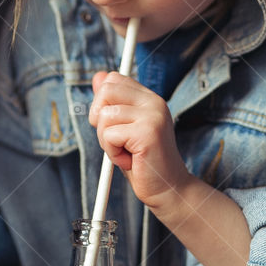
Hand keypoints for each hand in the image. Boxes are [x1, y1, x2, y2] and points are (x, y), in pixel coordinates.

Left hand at [89, 70, 189, 209]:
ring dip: (106, 142)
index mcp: (149, 98)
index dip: (102, 103)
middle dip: (99, 120)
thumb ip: (111, 102)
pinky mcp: (148, 132)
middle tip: (116, 140)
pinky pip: (109, 135)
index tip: (113, 125)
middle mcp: (154, 102)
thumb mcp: (123, 128)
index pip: (113, 79)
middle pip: (106, 91)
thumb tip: (98, 76)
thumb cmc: (143, 162)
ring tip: (126, 153)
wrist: (168, 189)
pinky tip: (130, 161)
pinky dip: (112, 154)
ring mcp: (152, 115)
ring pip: (104, 116)